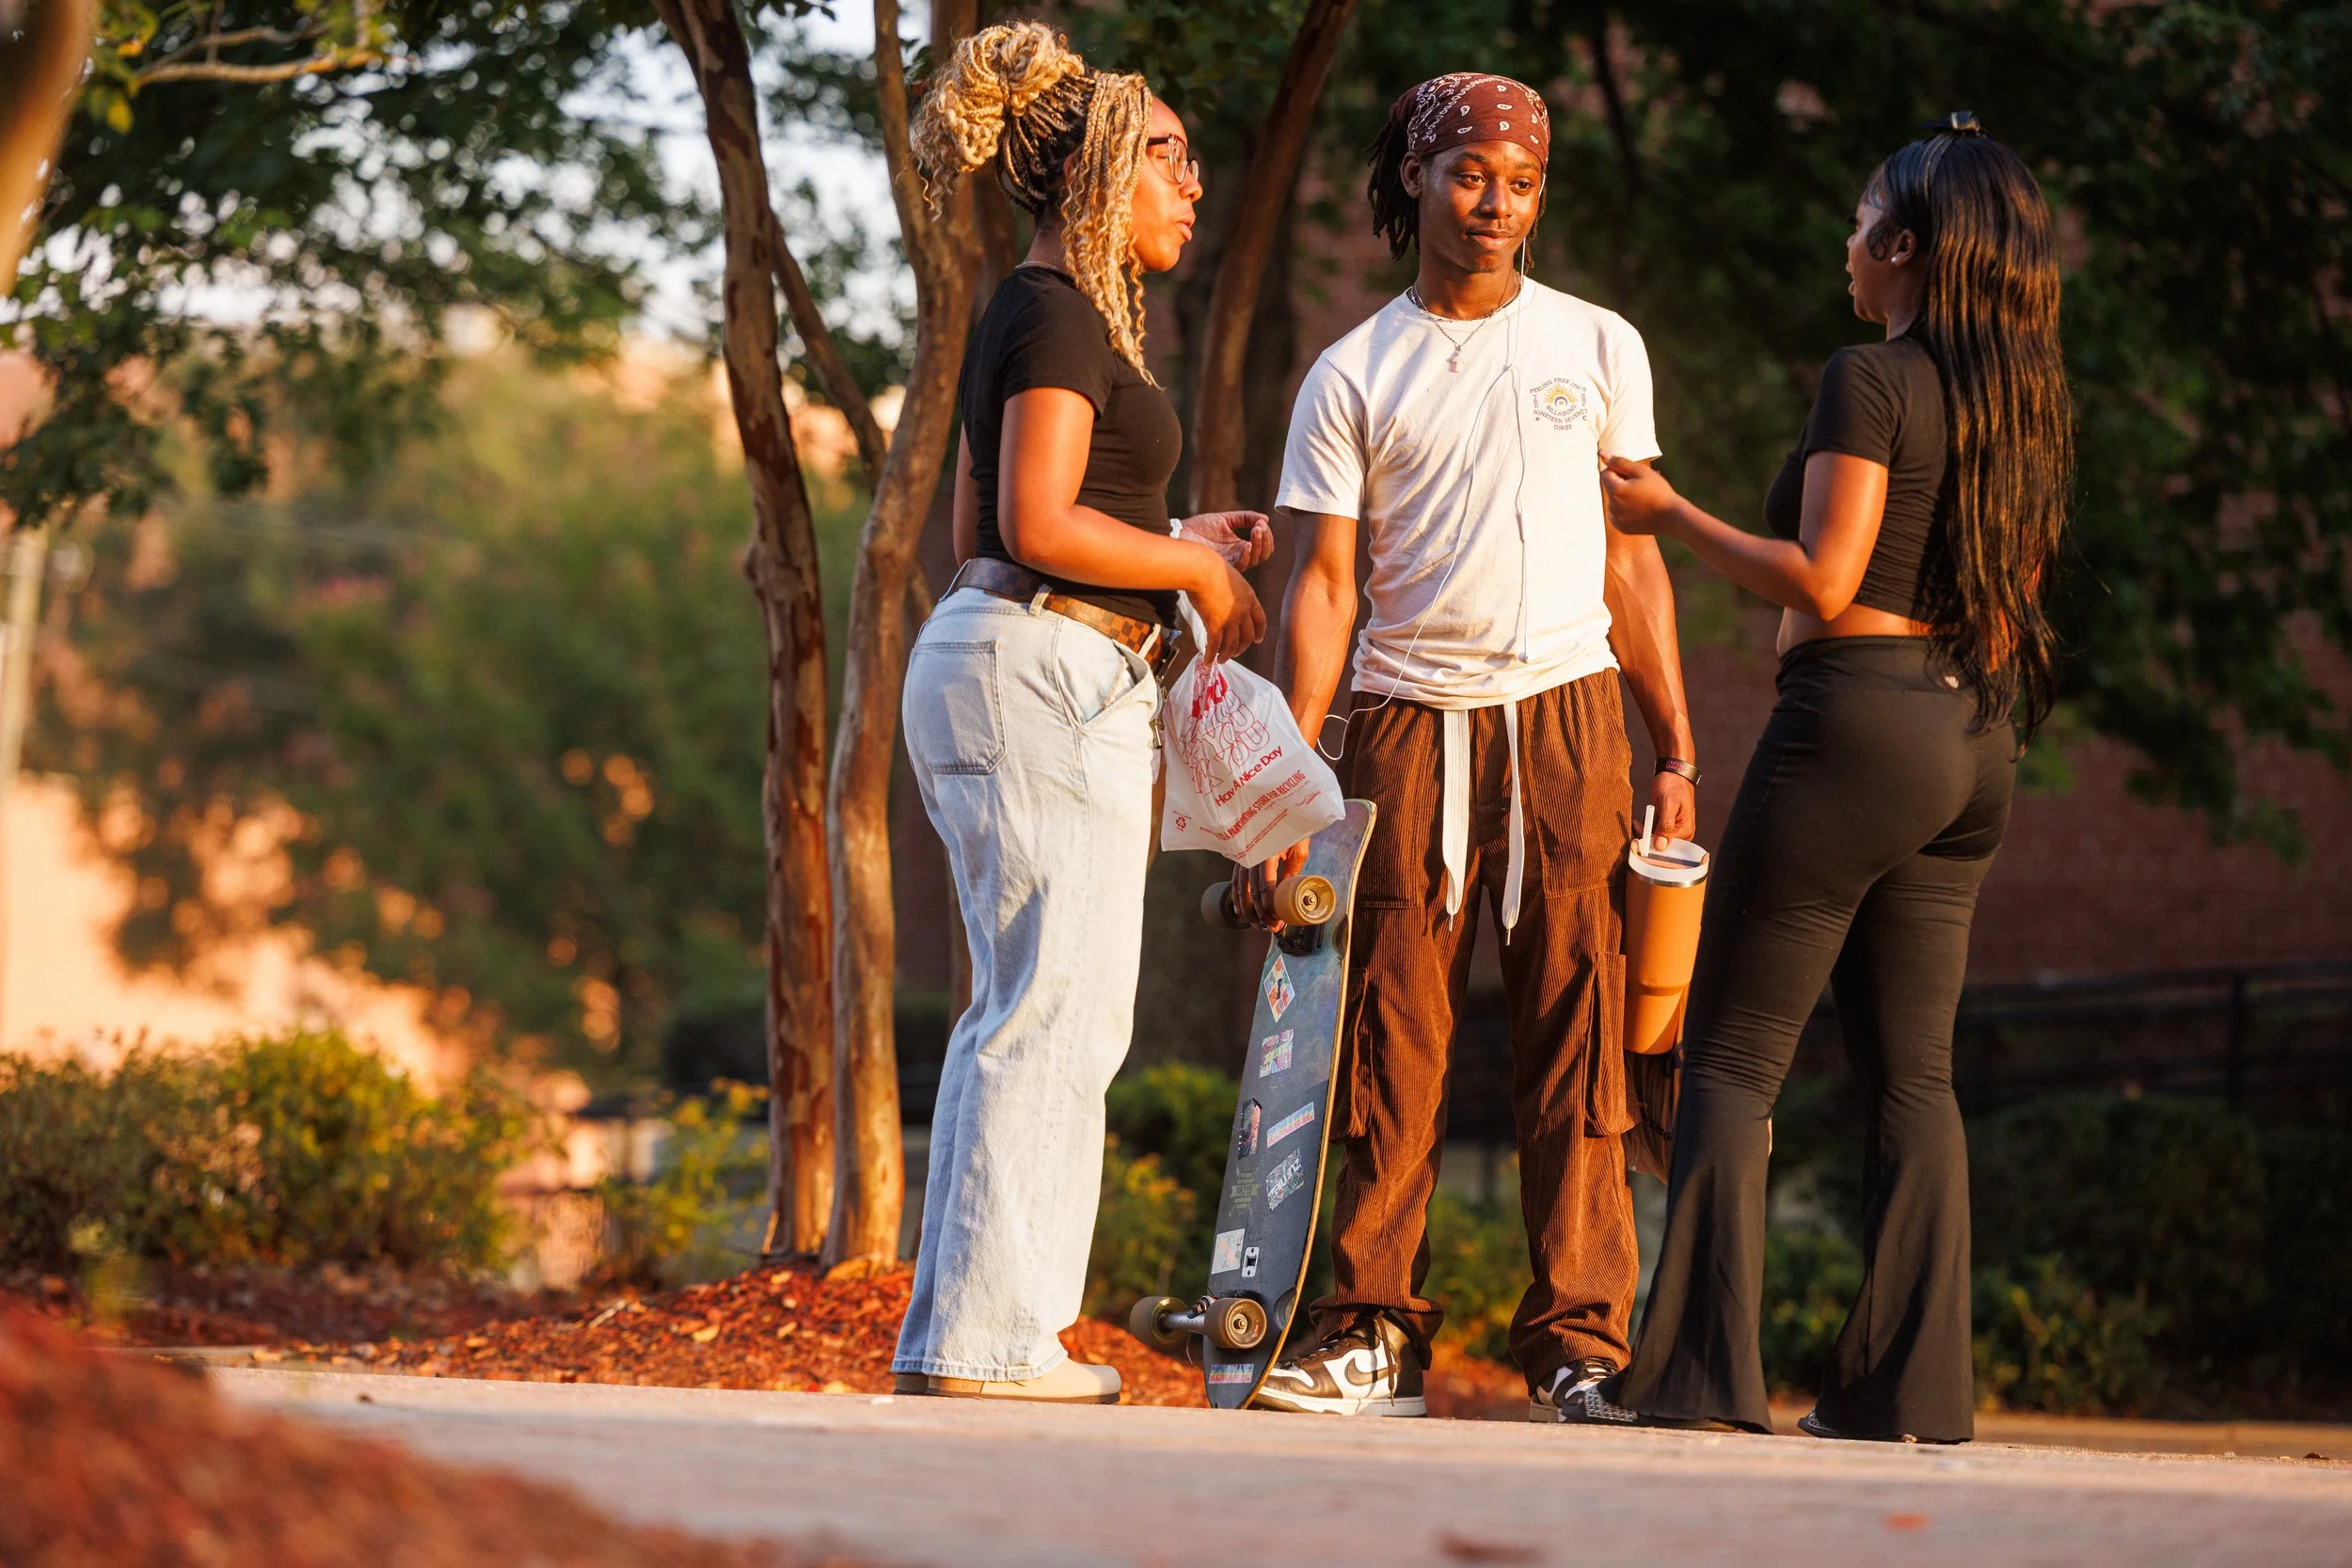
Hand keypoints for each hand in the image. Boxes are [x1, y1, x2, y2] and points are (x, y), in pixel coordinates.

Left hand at [1180, 510, 1273, 569]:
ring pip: (1255, 560)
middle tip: (1261, 527)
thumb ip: (1245, 518)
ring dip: (1259, 545)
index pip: (1262, 546)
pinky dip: (1247, 555)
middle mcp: (1237, 556)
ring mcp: (1231, 562)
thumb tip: (1265, 519)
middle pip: (1263, 555)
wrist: (1180, 533)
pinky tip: (1247, 544)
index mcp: (1239, 546)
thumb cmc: (1199, 527)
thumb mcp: (1225, 519)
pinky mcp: (1223, 566)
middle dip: (1266, 541)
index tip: (1263, 523)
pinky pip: (1241, 565)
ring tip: (1256, 530)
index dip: (1267, 536)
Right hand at [1187, 547, 1265, 662]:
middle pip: (1247, 636)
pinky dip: (1211, 655)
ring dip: (1227, 654)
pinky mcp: (1216, 625)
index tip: (1258, 640)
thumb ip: (1232, 590)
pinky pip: (1215, 645)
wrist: (1202, 570)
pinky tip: (1208, 660)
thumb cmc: (1212, 568)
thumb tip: (1224, 595)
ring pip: (1233, 644)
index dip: (1260, 632)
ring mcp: (1230, 619)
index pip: (1260, 620)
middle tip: (1236, 653)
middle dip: (1242, 647)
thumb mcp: (1231, 577)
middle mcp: (1243, 611)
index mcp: (1250, 598)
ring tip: (1222, 659)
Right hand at [1231, 836, 1312, 928]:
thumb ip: (1291, 873)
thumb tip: (1289, 898)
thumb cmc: (1294, 827)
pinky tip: (1240, 911)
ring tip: (1256, 925)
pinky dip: (1237, 897)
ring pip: (1240, 888)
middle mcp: (1251, 854)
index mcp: (1267, 851)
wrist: (1283, 808)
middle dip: (1260, 913)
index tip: (1278, 919)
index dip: (1270, 906)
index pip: (1264, 885)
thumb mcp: (1298, 849)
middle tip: (1270, 927)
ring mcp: (1243, 855)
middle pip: (1251, 890)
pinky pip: (1235, 880)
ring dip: (1247, 909)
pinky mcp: (1241, 857)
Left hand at [1599, 456, 1683, 536]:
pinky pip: (1618, 514)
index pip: (1606, 473)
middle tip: (1642, 487)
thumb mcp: (1641, 471)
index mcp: (1615, 491)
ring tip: (1643, 498)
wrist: (1671, 516)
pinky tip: (1640, 509)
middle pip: (1610, 487)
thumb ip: (1619, 462)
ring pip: (1614, 501)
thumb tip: (1601, 454)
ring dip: (1623, 496)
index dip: (1619, 471)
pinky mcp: (1621, 527)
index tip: (1635, 476)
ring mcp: (1616, 519)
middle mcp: (1612, 506)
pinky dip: (1625, 510)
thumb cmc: (1658, 491)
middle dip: (1621, 484)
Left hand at [1645, 770, 1696, 848]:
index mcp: (1685, 831)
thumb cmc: (1673, 785)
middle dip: (1646, 837)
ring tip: (1644, 818)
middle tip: (1638, 825)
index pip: (1666, 849)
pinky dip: (1647, 825)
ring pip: (1654, 839)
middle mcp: (1681, 834)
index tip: (1637, 840)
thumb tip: (1661, 846)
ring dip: (1645, 830)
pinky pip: (1653, 831)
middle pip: (1659, 846)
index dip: (1650, 847)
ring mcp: (1674, 829)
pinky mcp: (1666, 825)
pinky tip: (1643, 818)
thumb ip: (1665, 826)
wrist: (1673, 773)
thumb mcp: (1668, 805)